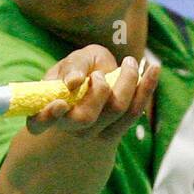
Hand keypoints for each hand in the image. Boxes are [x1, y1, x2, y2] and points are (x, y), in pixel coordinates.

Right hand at [25, 44, 160, 141]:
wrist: (96, 80)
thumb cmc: (78, 69)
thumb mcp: (71, 61)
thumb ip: (71, 67)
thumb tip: (74, 82)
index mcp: (49, 112)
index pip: (38, 124)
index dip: (47, 117)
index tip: (60, 103)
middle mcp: (71, 127)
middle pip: (85, 118)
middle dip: (98, 91)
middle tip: (100, 74)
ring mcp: (96, 132)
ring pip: (116, 110)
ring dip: (127, 81)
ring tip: (130, 62)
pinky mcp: (120, 128)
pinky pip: (136, 110)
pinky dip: (148, 86)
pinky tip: (155, 67)